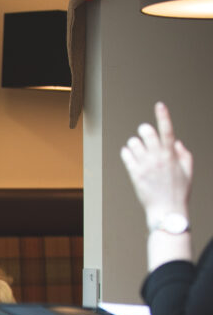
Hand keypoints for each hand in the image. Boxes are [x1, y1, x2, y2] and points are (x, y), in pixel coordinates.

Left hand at [120, 102, 193, 226]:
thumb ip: (184, 154)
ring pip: (134, 142)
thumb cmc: (178, 191)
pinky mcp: (134, 173)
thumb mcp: (188, 171)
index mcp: (172, 155)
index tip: (159, 105)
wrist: (166, 210)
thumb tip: (177, 142)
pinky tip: (129, 154)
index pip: (168, 130)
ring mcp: (145, 165)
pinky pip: (126, 155)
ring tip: (137, 148)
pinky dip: (126, 152)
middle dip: (144, 130)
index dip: (163, 116)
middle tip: (144, 133)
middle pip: (147, 132)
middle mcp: (158, 157)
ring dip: (134, 142)